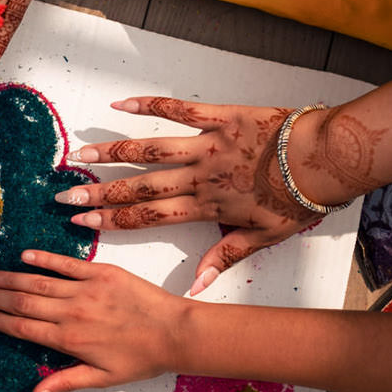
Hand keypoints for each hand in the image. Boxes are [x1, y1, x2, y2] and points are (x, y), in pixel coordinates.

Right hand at [0, 250, 188, 391]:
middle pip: (22, 303)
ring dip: (9, 278)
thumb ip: (66, 381)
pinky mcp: (101, 272)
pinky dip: (43, 258)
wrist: (175, 333)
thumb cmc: (141, 359)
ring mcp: (85, 290)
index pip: (22, 328)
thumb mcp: (103, 379)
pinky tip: (23, 255)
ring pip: (37, 282)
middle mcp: (71, 313)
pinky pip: (66, 263)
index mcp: (69, 340)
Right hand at [64, 99, 383, 294]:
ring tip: (82, 155)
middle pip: (140, 186)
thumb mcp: (264, 238)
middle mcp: (199, 176)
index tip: (82, 224)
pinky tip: (121, 104)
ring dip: (113, 152)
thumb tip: (196, 287)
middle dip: (100, 193)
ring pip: (151, 149)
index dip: (113, 221)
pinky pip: (178, 109)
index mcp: (207, 207)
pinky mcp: (219, 116)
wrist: (325, 159)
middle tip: (66, 196)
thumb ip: (225, 258)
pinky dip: (148, 105)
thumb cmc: (298, 199)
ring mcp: (206, 144)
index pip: (149, 216)